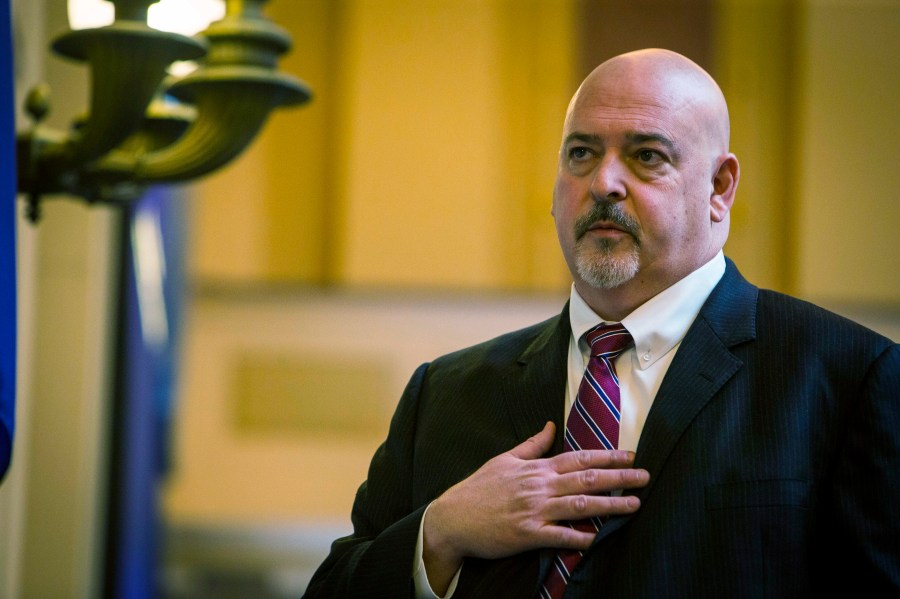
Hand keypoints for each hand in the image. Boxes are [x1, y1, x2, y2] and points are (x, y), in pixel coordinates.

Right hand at [421, 421, 648, 591]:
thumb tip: (550, 424)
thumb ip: (532, 444)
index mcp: (536, 468)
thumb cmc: (478, 488)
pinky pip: (557, 536)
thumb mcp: (504, 459)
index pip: (578, 458)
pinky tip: (596, 538)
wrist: (452, 518)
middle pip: (586, 479)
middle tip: (645, 477)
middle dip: (619, 477)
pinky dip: (578, 537)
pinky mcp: (526, 534)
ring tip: (634, 504)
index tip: (630, 456)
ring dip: (609, 505)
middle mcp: (539, 486)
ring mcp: (534, 510)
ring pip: (579, 505)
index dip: (607, 456)